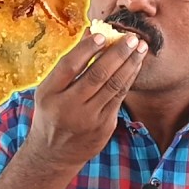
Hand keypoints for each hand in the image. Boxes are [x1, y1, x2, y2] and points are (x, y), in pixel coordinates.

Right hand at [22, 31, 147, 171]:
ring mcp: (88, 118)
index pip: (69, 66)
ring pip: (114, 86)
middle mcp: (68, 106)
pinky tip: (135, 66)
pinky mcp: (104, 126)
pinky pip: (119, 98)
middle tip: (132, 38)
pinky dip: (129, 79)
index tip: (101, 35)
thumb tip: (89, 36)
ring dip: (130, 64)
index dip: (86, 49)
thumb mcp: (48, 91)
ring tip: (140, 48)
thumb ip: (67, 67)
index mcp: (49, 94)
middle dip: (118, 54)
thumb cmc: (51, 113)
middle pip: (97, 75)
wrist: (53, 153)